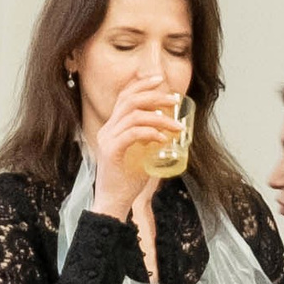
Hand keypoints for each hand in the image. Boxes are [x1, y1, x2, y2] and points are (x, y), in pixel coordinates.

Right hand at [90, 74, 184, 219]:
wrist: (114, 203)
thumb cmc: (128, 181)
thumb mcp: (140, 153)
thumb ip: (148, 138)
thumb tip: (167, 126)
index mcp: (111, 128)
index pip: (124, 97)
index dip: (141, 85)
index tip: (160, 80)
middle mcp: (107, 130)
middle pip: (129, 100)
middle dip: (155, 96)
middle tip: (174, 100)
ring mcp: (107, 140)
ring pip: (134, 116)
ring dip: (160, 118)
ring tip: (176, 126)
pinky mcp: (111, 151)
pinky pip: (133, 133)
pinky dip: (151, 132)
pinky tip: (163, 139)